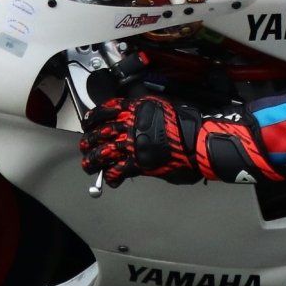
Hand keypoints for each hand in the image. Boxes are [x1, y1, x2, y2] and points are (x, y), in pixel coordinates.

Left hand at [79, 95, 281, 185]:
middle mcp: (131, 124)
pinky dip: (112, 176)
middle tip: (85, 144)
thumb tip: (137, 115)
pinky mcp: (138, 163)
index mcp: (137, 107)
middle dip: (90, 139)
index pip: (107, 108)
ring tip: (89, 164)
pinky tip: (111, 179)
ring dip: (94, 159)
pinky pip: (118, 170)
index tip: (89, 119)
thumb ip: (146, 110)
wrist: (199, 140)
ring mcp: (132, 144)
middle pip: (101, 131)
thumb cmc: (189, 123)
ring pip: (104, 152)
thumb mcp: (164, 106)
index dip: (94, 116)